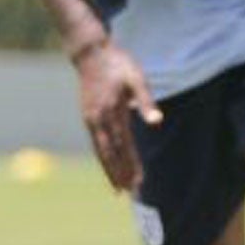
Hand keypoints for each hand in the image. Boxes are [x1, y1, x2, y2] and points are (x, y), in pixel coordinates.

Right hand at [73, 39, 162, 194]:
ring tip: (118, 186)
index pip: (123, 146)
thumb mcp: (137, 78)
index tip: (138, 182)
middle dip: (119, 174)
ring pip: (100, 150)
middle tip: (128, 193)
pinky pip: (95, 142)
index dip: (131, 165)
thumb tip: (157, 122)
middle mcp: (98, 119)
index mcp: (112, 112)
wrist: (90, 52)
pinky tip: (108, 162)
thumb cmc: (118, 63)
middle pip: (109, 153)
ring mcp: (90, 118)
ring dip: (109, 169)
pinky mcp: (87, 115)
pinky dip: (102, 156)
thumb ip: (145, 101)